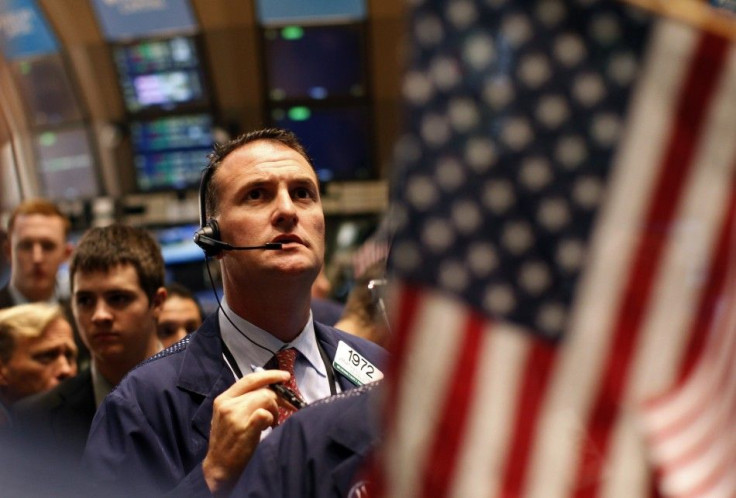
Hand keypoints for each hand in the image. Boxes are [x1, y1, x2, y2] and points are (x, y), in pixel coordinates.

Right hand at [202, 369, 289, 495]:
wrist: (219, 466)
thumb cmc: (227, 441)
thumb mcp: (229, 415)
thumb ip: (243, 401)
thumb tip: (270, 391)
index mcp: (223, 398)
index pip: (249, 379)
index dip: (269, 375)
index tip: (285, 376)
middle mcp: (228, 404)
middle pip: (262, 390)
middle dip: (277, 399)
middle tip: (283, 409)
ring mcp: (235, 415)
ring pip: (266, 399)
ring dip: (274, 410)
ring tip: (271, 423)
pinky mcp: (244, 428)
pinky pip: (265, 413)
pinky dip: (271, 418)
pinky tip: (268, 427)